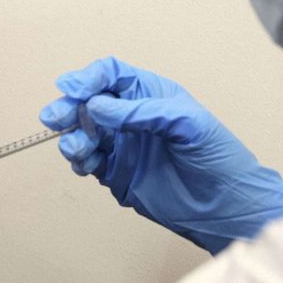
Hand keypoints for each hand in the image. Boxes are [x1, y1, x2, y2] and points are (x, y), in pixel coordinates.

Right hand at [39, 57, 282, 253]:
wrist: (227, 208)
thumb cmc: (217, 158)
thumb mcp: (187, 123)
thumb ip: (140, 112)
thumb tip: (95, 106)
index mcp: (149, 94)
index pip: (110, 75)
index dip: (87, 78)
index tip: (71, 89)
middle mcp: (130, 116)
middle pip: (87, 102)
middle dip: (68, 106)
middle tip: (54, 118)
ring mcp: (121, 145)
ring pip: (82, 132)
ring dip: (71, 136)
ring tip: (77, 149)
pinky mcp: (115, 172)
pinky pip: (86, 161)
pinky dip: (78, 160)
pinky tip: (85, 164)